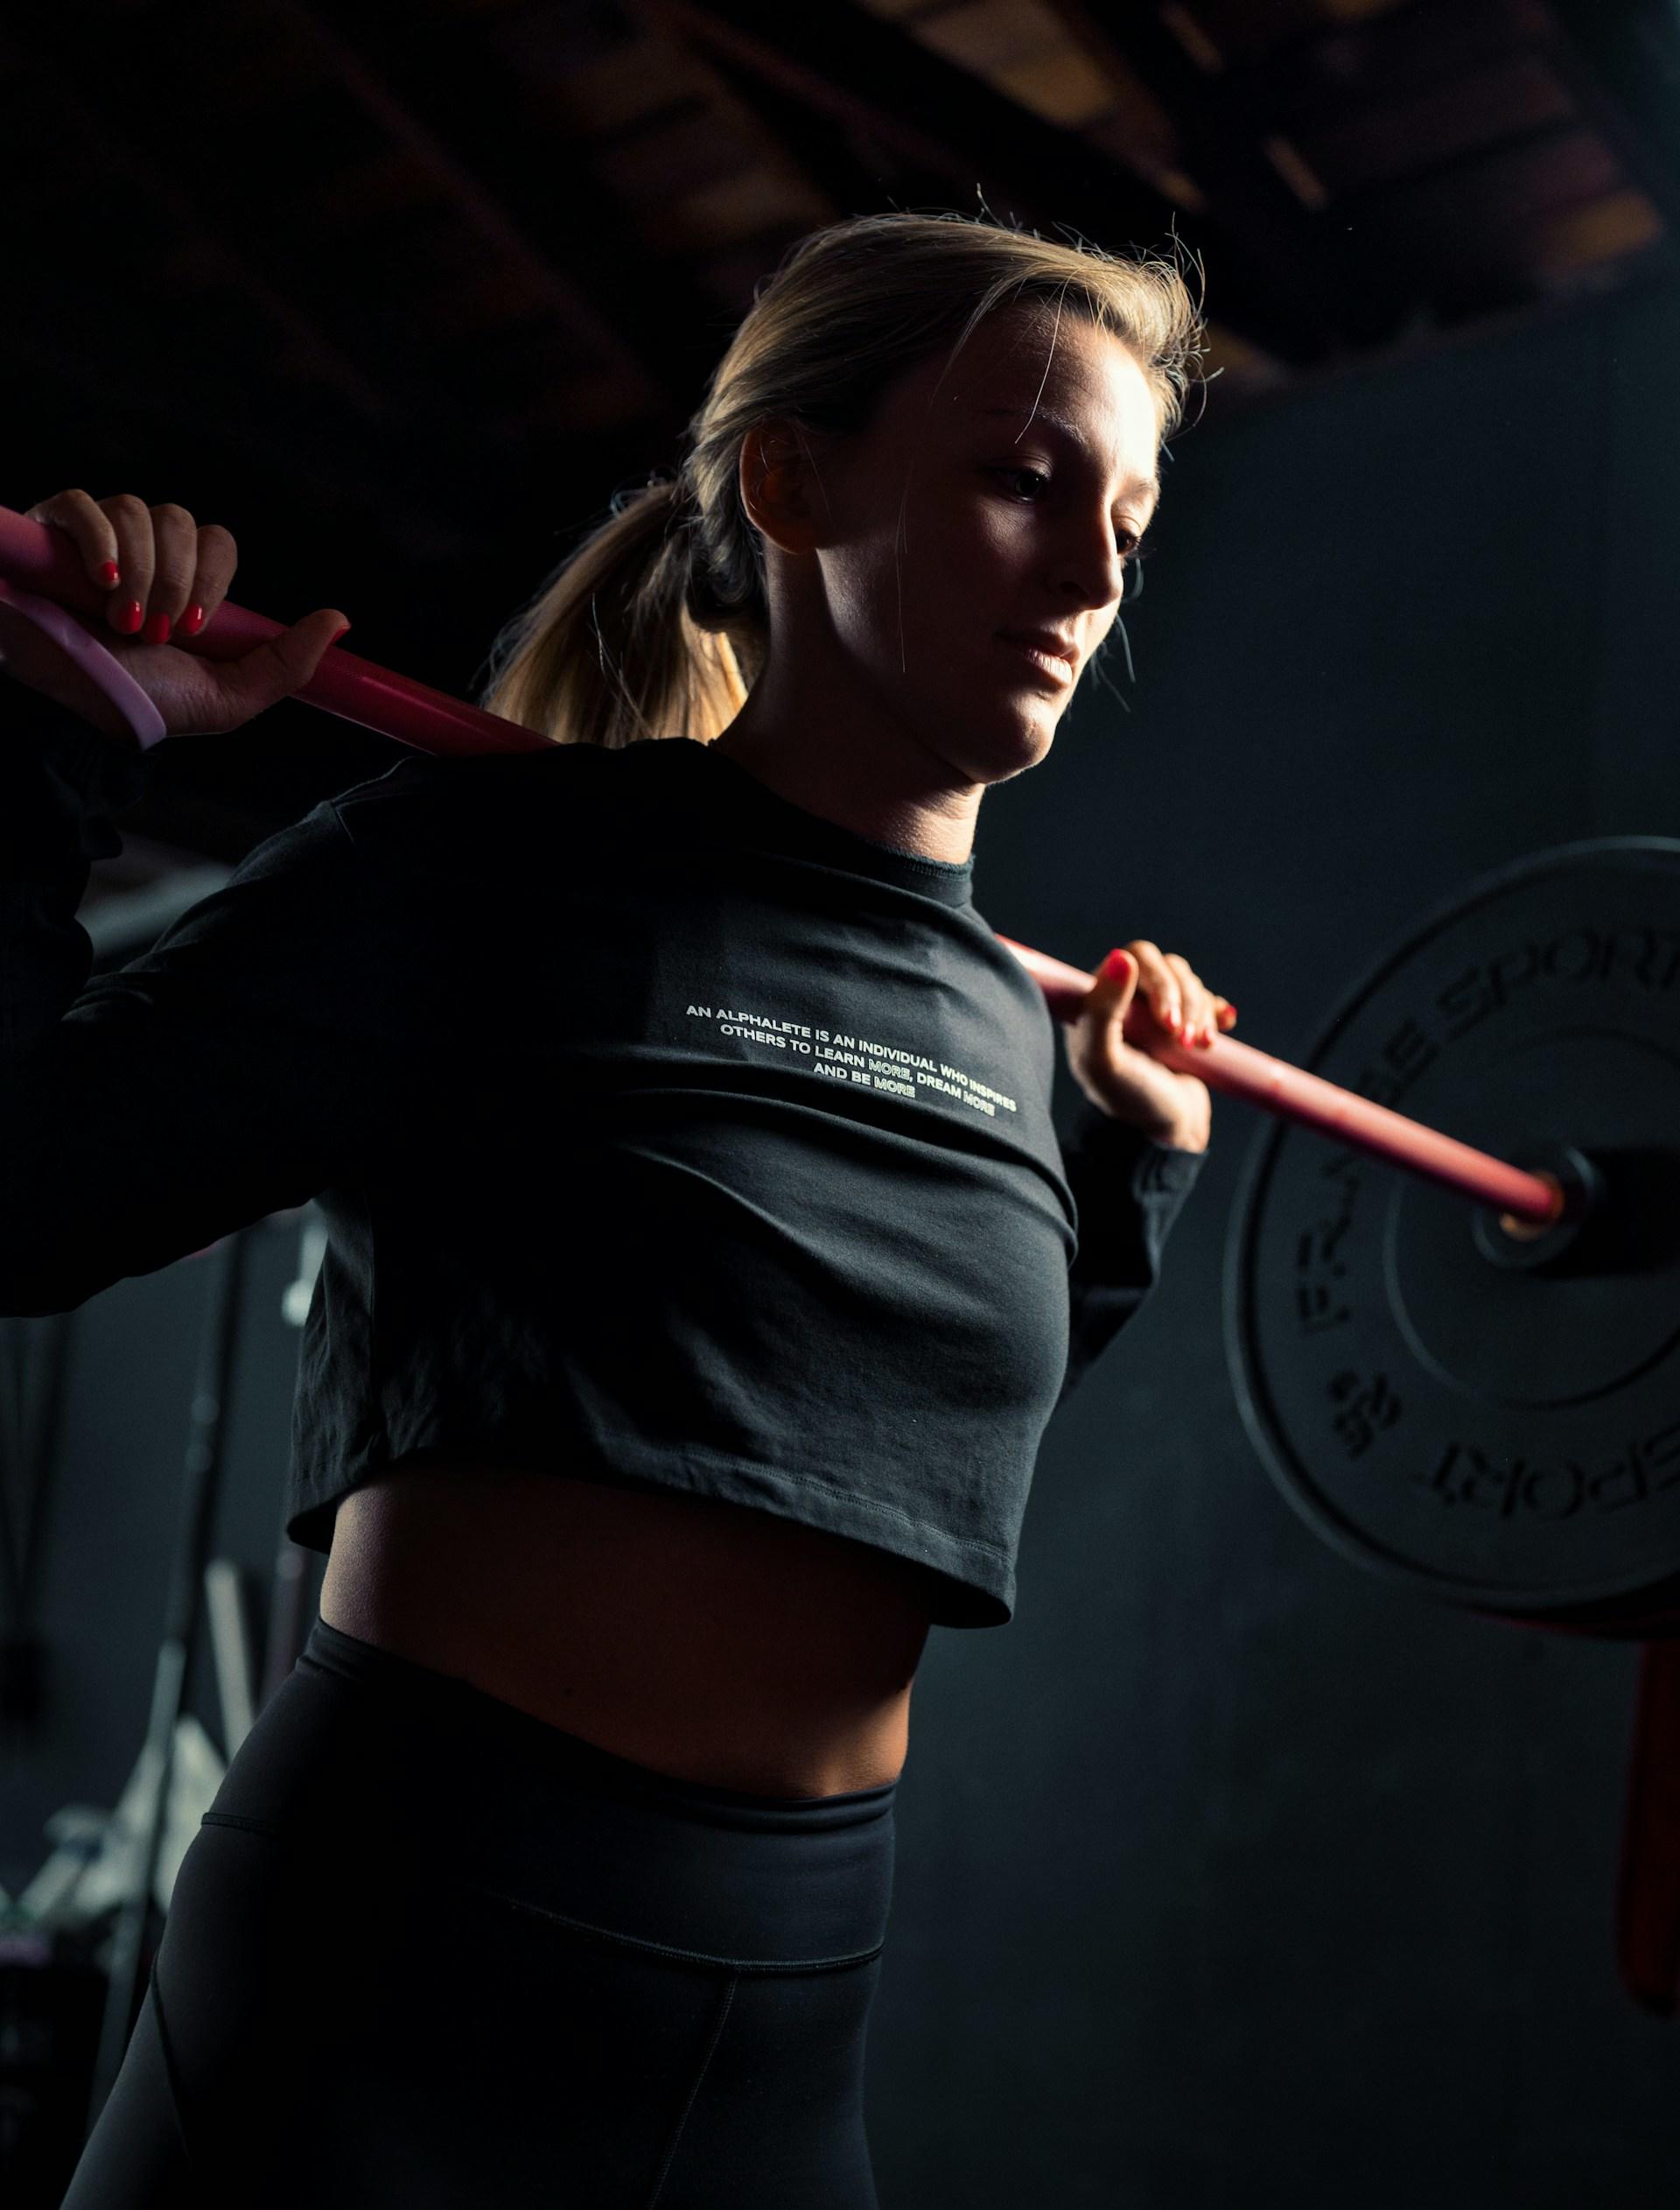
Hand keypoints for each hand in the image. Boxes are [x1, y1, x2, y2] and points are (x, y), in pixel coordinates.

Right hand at [0, 488, 348, 746]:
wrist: (77, 717)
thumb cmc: (146, 705)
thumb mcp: (229, 696)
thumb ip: (287, 662)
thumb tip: (340, 621)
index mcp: (185, 584)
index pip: (216, 541)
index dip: (211, 576)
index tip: (195, 628)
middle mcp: (143, 554)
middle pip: (178, 519)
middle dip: (174, 579)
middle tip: (155, 632)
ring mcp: (94, 541)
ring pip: (133, 510)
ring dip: (138, 571)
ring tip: (121, 622)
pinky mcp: (47, 534)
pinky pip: (80, 504)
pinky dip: (97, 539)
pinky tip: (102, 580)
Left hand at [1061, 940, 1236, 1150]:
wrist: (1165, 1134)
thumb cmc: (1128, 1099)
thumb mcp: (1104, 1060)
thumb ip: (1102, 1009)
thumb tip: (1121, 956)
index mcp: (1099, 1002)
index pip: (1134, 958)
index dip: (1158, 981)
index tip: (1166, 1021)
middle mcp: (1127, 1001)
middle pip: (1167, 967)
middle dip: (1184, 1000)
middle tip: (1182, 1039)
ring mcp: (1158, 1012)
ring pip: (1190, 983)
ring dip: (1200, 1012)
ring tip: (1198, 1047)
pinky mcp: (1185, 1025)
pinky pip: (1208, 999)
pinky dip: (1217, 1012)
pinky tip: (1220, 1030)